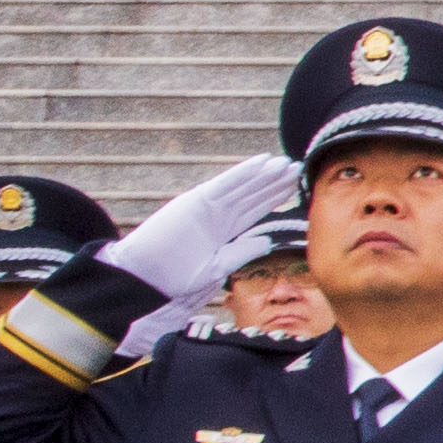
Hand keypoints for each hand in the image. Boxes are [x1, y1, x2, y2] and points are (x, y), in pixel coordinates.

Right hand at [95, 150, 306, 309]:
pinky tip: (263, 162)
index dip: (273, 199)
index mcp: (222, 233)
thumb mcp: (215, 268)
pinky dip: (244, 172)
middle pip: (252, 196)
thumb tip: (268, 241)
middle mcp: (216, 217)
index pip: (253, 212)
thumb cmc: (174, 280)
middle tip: (298, 169)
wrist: (144, 278)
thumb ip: (241, 252)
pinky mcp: (197, 201)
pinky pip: (225, 184)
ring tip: (286, 163)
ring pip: (243, 187)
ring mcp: (206, 207)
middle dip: (274, 183)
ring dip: (264, 175)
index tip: (295, 189)